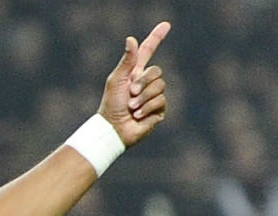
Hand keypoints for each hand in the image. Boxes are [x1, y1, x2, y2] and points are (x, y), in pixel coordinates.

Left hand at [98, 22, 170, 147]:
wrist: (114, 128)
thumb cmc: (111, 104)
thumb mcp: (117, 80)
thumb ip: (127, 61)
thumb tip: (131, 38)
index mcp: (134, 72)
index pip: (149, 50)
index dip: (156, 37)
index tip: (166, 25)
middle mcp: (146, 81)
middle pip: (157, 71)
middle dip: (143, 83)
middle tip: (130, 93)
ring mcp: (154, 95)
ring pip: (160, 87)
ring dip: (143, 98)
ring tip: (132, 107)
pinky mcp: (159, 109)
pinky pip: (161, 101)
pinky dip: (147, 108)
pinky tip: (138, 115)